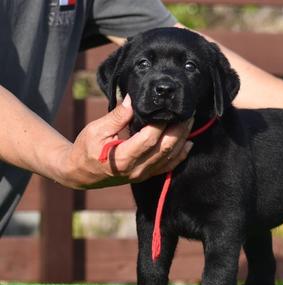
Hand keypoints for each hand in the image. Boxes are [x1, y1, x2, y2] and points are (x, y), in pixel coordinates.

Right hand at [58, 95, 192, 188]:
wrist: (81, 174)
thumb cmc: (86, 149)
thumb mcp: (96, 130)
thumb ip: (117, 116)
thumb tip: (132, 98)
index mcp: (122, 158)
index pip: (149, 138)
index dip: (161, 122)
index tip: (167, 107)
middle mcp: (136, 169)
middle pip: (165, 148)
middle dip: (178, 129)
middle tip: (187, 112)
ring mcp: (143, 174)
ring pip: (170, 157)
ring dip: (182, 139)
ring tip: (189, 121)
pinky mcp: (146, 176)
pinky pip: (168, 167)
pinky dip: (180, 155)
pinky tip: (188, 143)